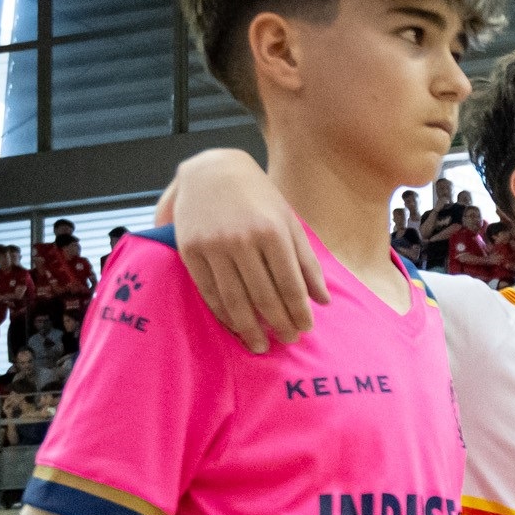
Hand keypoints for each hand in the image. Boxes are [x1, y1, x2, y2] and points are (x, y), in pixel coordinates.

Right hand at [156, 148, 322, 352]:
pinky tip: (235, 326)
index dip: (298, 312)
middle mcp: (242, 240)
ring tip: (261, 345)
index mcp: (271, 231)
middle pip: (264, 296)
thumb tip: (323, 300)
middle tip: (287, 340)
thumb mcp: (289, 220)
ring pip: (235, 299)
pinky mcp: (190, 250)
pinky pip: (209, 291)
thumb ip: (307, 260)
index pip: (290, 285)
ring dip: (249, 328)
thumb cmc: (258, 196)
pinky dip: (223, 314)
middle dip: (278, 324)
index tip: (305, 329)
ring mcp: (213, 246)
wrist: (211, 169)